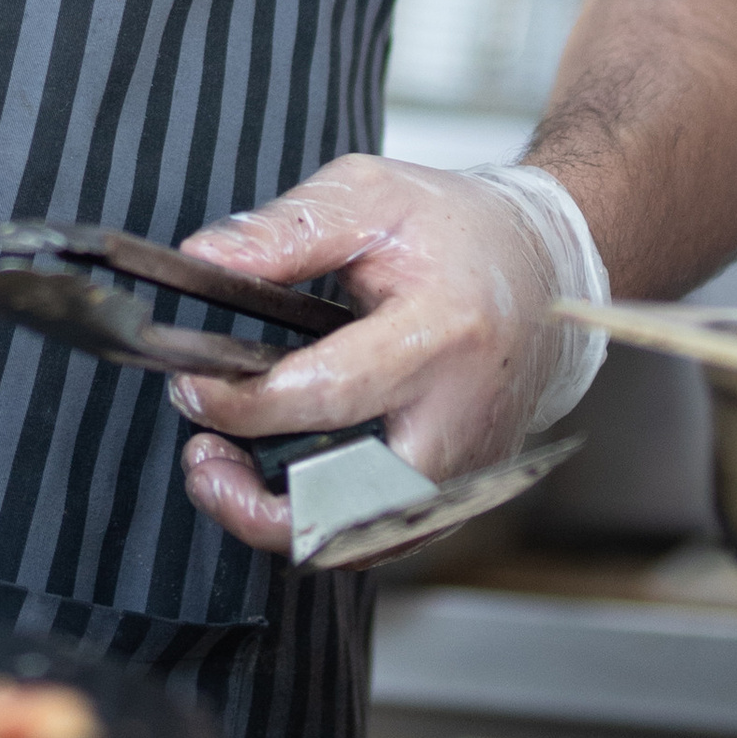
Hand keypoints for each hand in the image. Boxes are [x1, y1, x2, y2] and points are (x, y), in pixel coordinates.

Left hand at [168, 155, 580, 559]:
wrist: (544, 274)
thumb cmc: (461, 234)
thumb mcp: (371, 196)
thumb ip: (285, 231)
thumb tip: (203, 258)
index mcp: (442, 332)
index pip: (330, 394)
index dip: (245, 404)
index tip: (192, 384)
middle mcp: (459, 418)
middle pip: (352, 505)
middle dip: (258, 505)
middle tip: (202, 456)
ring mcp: (465, 469)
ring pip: (360, 541)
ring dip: (277, 523)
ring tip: (223, 471)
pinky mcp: (458, 496)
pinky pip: (377, 539)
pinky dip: (315, 526)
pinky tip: (273, 481)